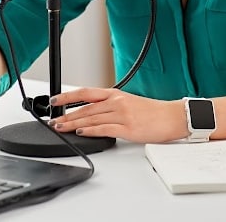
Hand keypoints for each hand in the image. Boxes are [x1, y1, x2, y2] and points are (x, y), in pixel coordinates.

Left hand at [47, 87, 186, 143]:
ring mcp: (122, 115)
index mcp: (115, 94)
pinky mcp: (128, 128)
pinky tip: (81, 132)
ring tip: (61, 128)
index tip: (55, 100)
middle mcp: (117, 102)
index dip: (68, 96)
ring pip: (92, 118)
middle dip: (66, 115)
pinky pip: (105, 129)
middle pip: (85, 108)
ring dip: (73, 124)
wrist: (172, 117)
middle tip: (53, 120)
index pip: (86, 93)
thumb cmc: (152, 112)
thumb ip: (109, 106)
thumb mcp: (128, 102)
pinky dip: (91, 131)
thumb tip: (90, 113)